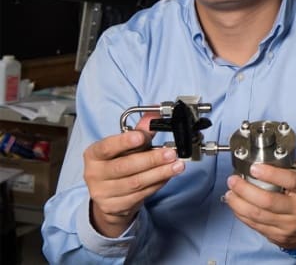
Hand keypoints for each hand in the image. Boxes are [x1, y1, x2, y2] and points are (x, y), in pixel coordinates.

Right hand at [84, 113, 185, 236]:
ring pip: (136, 182)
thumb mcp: (124, 146)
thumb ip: (139, 130)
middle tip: (171, 153)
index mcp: (94, 154)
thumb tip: (155, 114)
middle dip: (151, 159)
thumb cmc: (117, 164)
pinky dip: (157, 184)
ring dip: (160, 173)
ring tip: (177, 165)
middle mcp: (94, 174)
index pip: (107, 147)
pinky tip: (168, 176)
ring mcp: (103, 193)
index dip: (124, 142)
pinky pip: (141, 195)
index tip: (142, 137)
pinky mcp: (115, 206)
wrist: (108, 196)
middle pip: (125, 167)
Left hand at [223, 160, 295, 248]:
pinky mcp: (276, 236)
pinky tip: (235, 205)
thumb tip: (271, 154)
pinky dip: (241, 214)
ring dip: (239, 203)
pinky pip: (254, 225)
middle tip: (233, 180)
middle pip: (268, 201)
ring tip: (230, 192)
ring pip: (258, 215)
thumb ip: (291, 168)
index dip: (271, 174)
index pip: (291, 181)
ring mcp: (287, 225)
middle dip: (246, 190)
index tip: (254, 168)